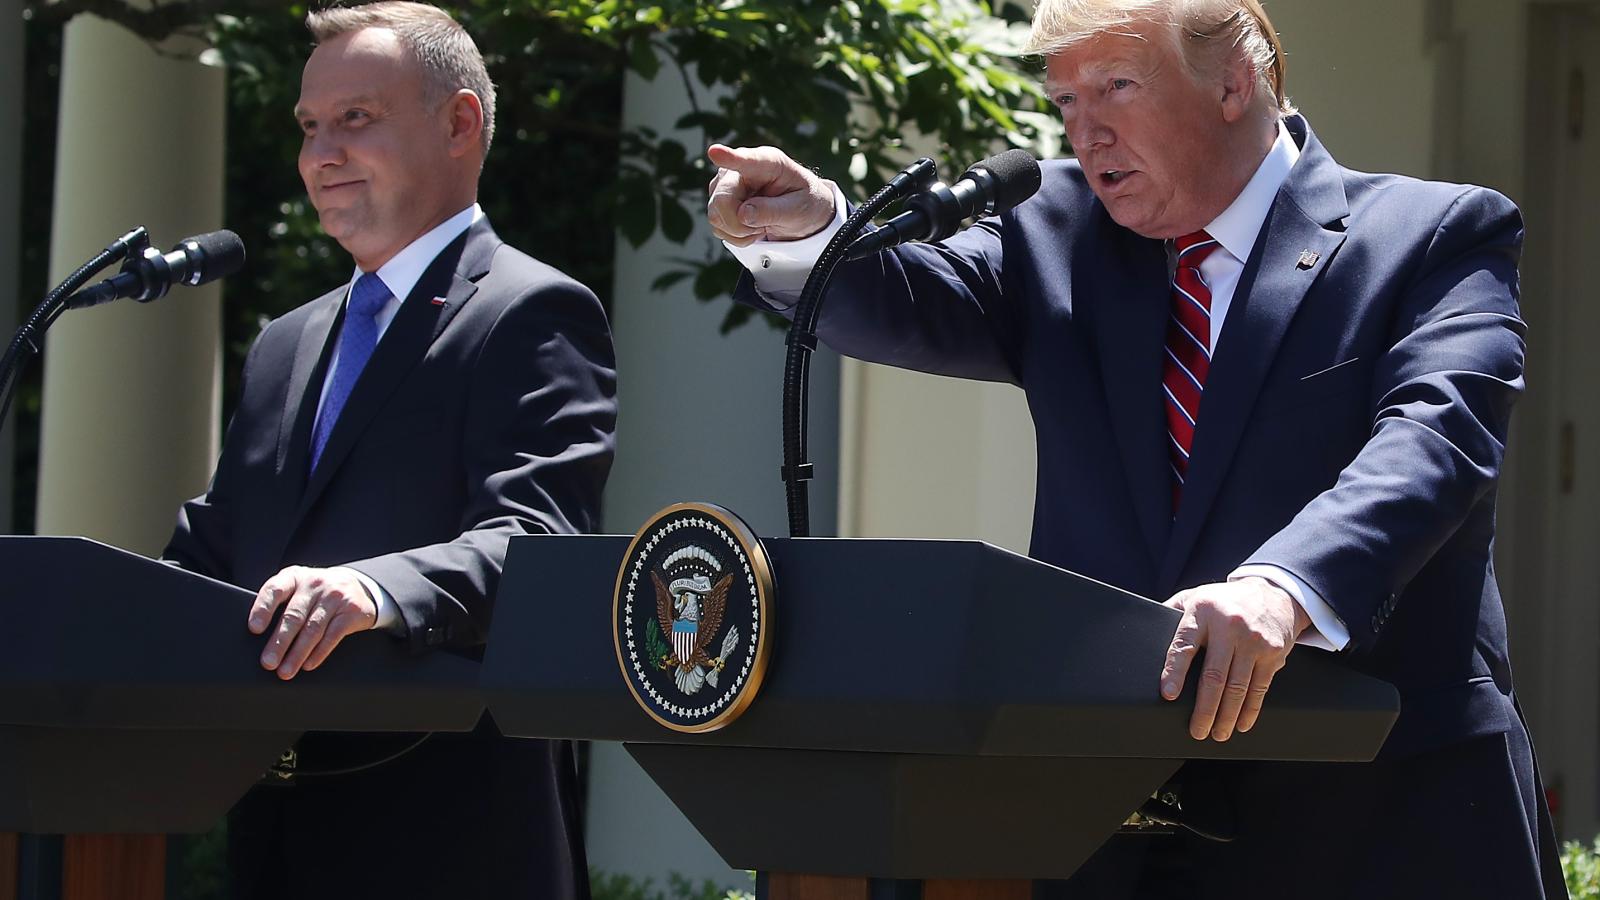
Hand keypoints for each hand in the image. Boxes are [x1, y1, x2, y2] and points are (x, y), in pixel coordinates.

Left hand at [248, 565, 378, 679]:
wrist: (356, 586)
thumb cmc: (315, 594)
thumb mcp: (297, 590)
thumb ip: (281, 605)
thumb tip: (260, 640)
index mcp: (294, 577)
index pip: (275, 590)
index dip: (263, 609)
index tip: (254, 629)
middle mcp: (315, 583)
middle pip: (294, 615)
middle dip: (279, 642)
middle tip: (268, 663)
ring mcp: (335, 596)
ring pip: (313, 629)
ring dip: (297, 654)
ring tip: (286, 671)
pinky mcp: (352, 610)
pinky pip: (332, 635)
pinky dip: (319, 653)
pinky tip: (308, 665)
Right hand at [705, 144, 837, 246]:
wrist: (798, 211)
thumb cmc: (803, 203)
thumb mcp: (799, 210)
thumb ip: (773, 211)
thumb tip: (742, 214)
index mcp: (768, 162)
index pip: (746, 160)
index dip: (729, 157)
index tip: (714, 152)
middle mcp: (739, 169)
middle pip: (722, 201)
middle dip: (741, 225)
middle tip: (765, 227)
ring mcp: (724, 184)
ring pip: (716, 216)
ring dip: (740, 231)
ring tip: (761, 223)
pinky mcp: (717, 200)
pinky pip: (717, 226)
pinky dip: (736, 235)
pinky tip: (751, 226)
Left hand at [1159, 577, 1310, 740]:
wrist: (1272, 591)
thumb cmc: (1224, 601)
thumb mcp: (1195, 597)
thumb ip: (1172, 613)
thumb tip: (1144, 632)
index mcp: (1202, 613)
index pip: (1184, 645)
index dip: (1174, 671)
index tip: (1168, 694)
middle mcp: (1229, 626)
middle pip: (1214, 675)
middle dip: (1205, 709)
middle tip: (1197, 730)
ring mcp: (1254, 640)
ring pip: (1238, 686)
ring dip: (1227, 716)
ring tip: (1218, 733)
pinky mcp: (1273, 652)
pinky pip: (1260, 687)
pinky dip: (1250, 710)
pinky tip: (1241, 723)